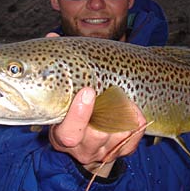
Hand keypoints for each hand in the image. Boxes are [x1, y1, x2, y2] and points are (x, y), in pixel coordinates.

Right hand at [45, 32, 145, 176]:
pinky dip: (137, 121)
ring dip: (124, 112)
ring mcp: (103, 152)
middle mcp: (82, 148)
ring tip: (122, 97)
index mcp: (62, 135)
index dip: (79, 114)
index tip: (88, 91)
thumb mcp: (61, 92)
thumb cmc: (73, 105)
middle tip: (114, 92)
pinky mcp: (122, 151)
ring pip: (119, 135)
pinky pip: (135, 138)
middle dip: (108, 111)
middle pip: (97, 136)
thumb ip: (57, 66)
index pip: (68, 133)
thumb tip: (52, 37)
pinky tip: (134, 109)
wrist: (89, 135)